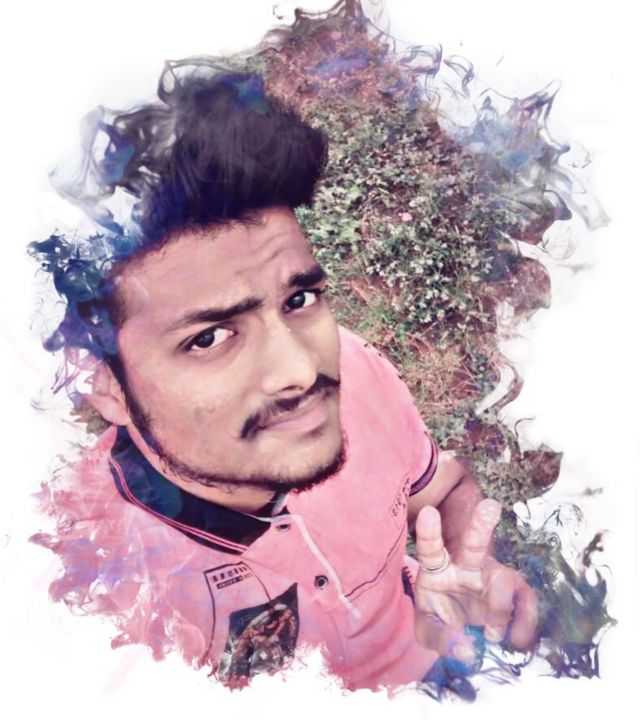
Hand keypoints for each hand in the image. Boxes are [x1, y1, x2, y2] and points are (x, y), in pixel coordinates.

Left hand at [414, 498, 538, 662]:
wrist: (462, 629)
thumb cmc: (439, 620)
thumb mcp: (428, 631)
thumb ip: (439, 638)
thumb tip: (468, 649)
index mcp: (437, 569)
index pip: (431, 548)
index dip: (429, 532)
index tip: (429, 512)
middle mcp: (465, 566)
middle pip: (473, 543)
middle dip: (481, 524)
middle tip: (491, 505)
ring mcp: (491, 578)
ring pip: (505, 579)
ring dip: (501, 609)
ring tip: (493, 636)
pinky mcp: (513, 593)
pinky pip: (526, 600)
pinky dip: (526, 621)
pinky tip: (518, 641)